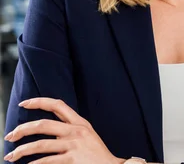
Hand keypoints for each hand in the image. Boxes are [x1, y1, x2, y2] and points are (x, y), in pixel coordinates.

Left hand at [4, 98, 121, 163]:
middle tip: (10, 136)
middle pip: (43, 124)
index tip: (24, 103)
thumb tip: (46, 127)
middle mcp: (76, 131)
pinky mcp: (72, 160)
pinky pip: (47, 161)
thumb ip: (69, 129)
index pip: (58, 105)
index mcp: (80, 123)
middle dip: (22, 129)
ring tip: (11, 156)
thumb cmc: (96, 153)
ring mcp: (74, 145)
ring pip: (40, 145)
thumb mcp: (87, 135)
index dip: (39, 102)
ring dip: (22, 151)